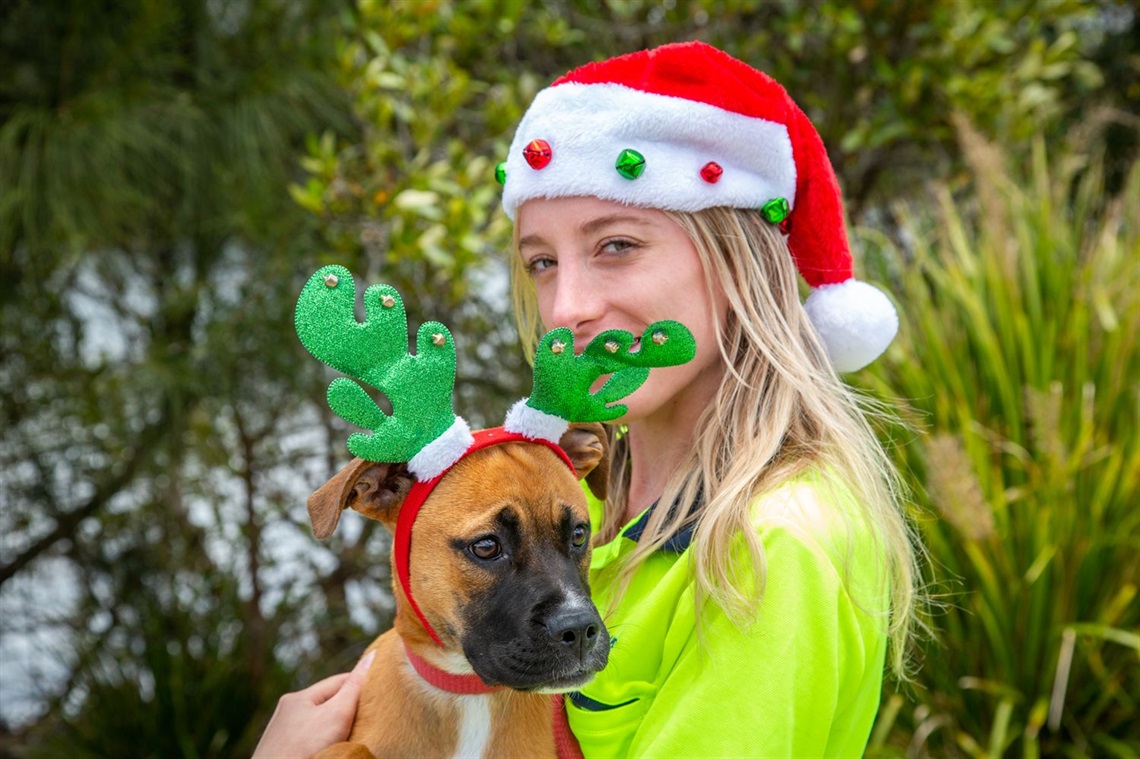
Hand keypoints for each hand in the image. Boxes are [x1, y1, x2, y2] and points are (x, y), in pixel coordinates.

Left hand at [253, 649, 375, 758]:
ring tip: (357, 734)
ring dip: (338, 727)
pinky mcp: (286, 753)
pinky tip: (335, 749)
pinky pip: (312, 740)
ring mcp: (285, 735)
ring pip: (321, 723)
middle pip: (329, 703)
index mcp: (297, 697)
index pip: (339, 682)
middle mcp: (288, 713)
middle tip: (374, 715)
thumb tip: (374, 655)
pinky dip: (327, 742)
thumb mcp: (336, 714)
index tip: (383, 690)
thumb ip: (355, 687)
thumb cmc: (303, 749)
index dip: (362, 683)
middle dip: (350, 708)